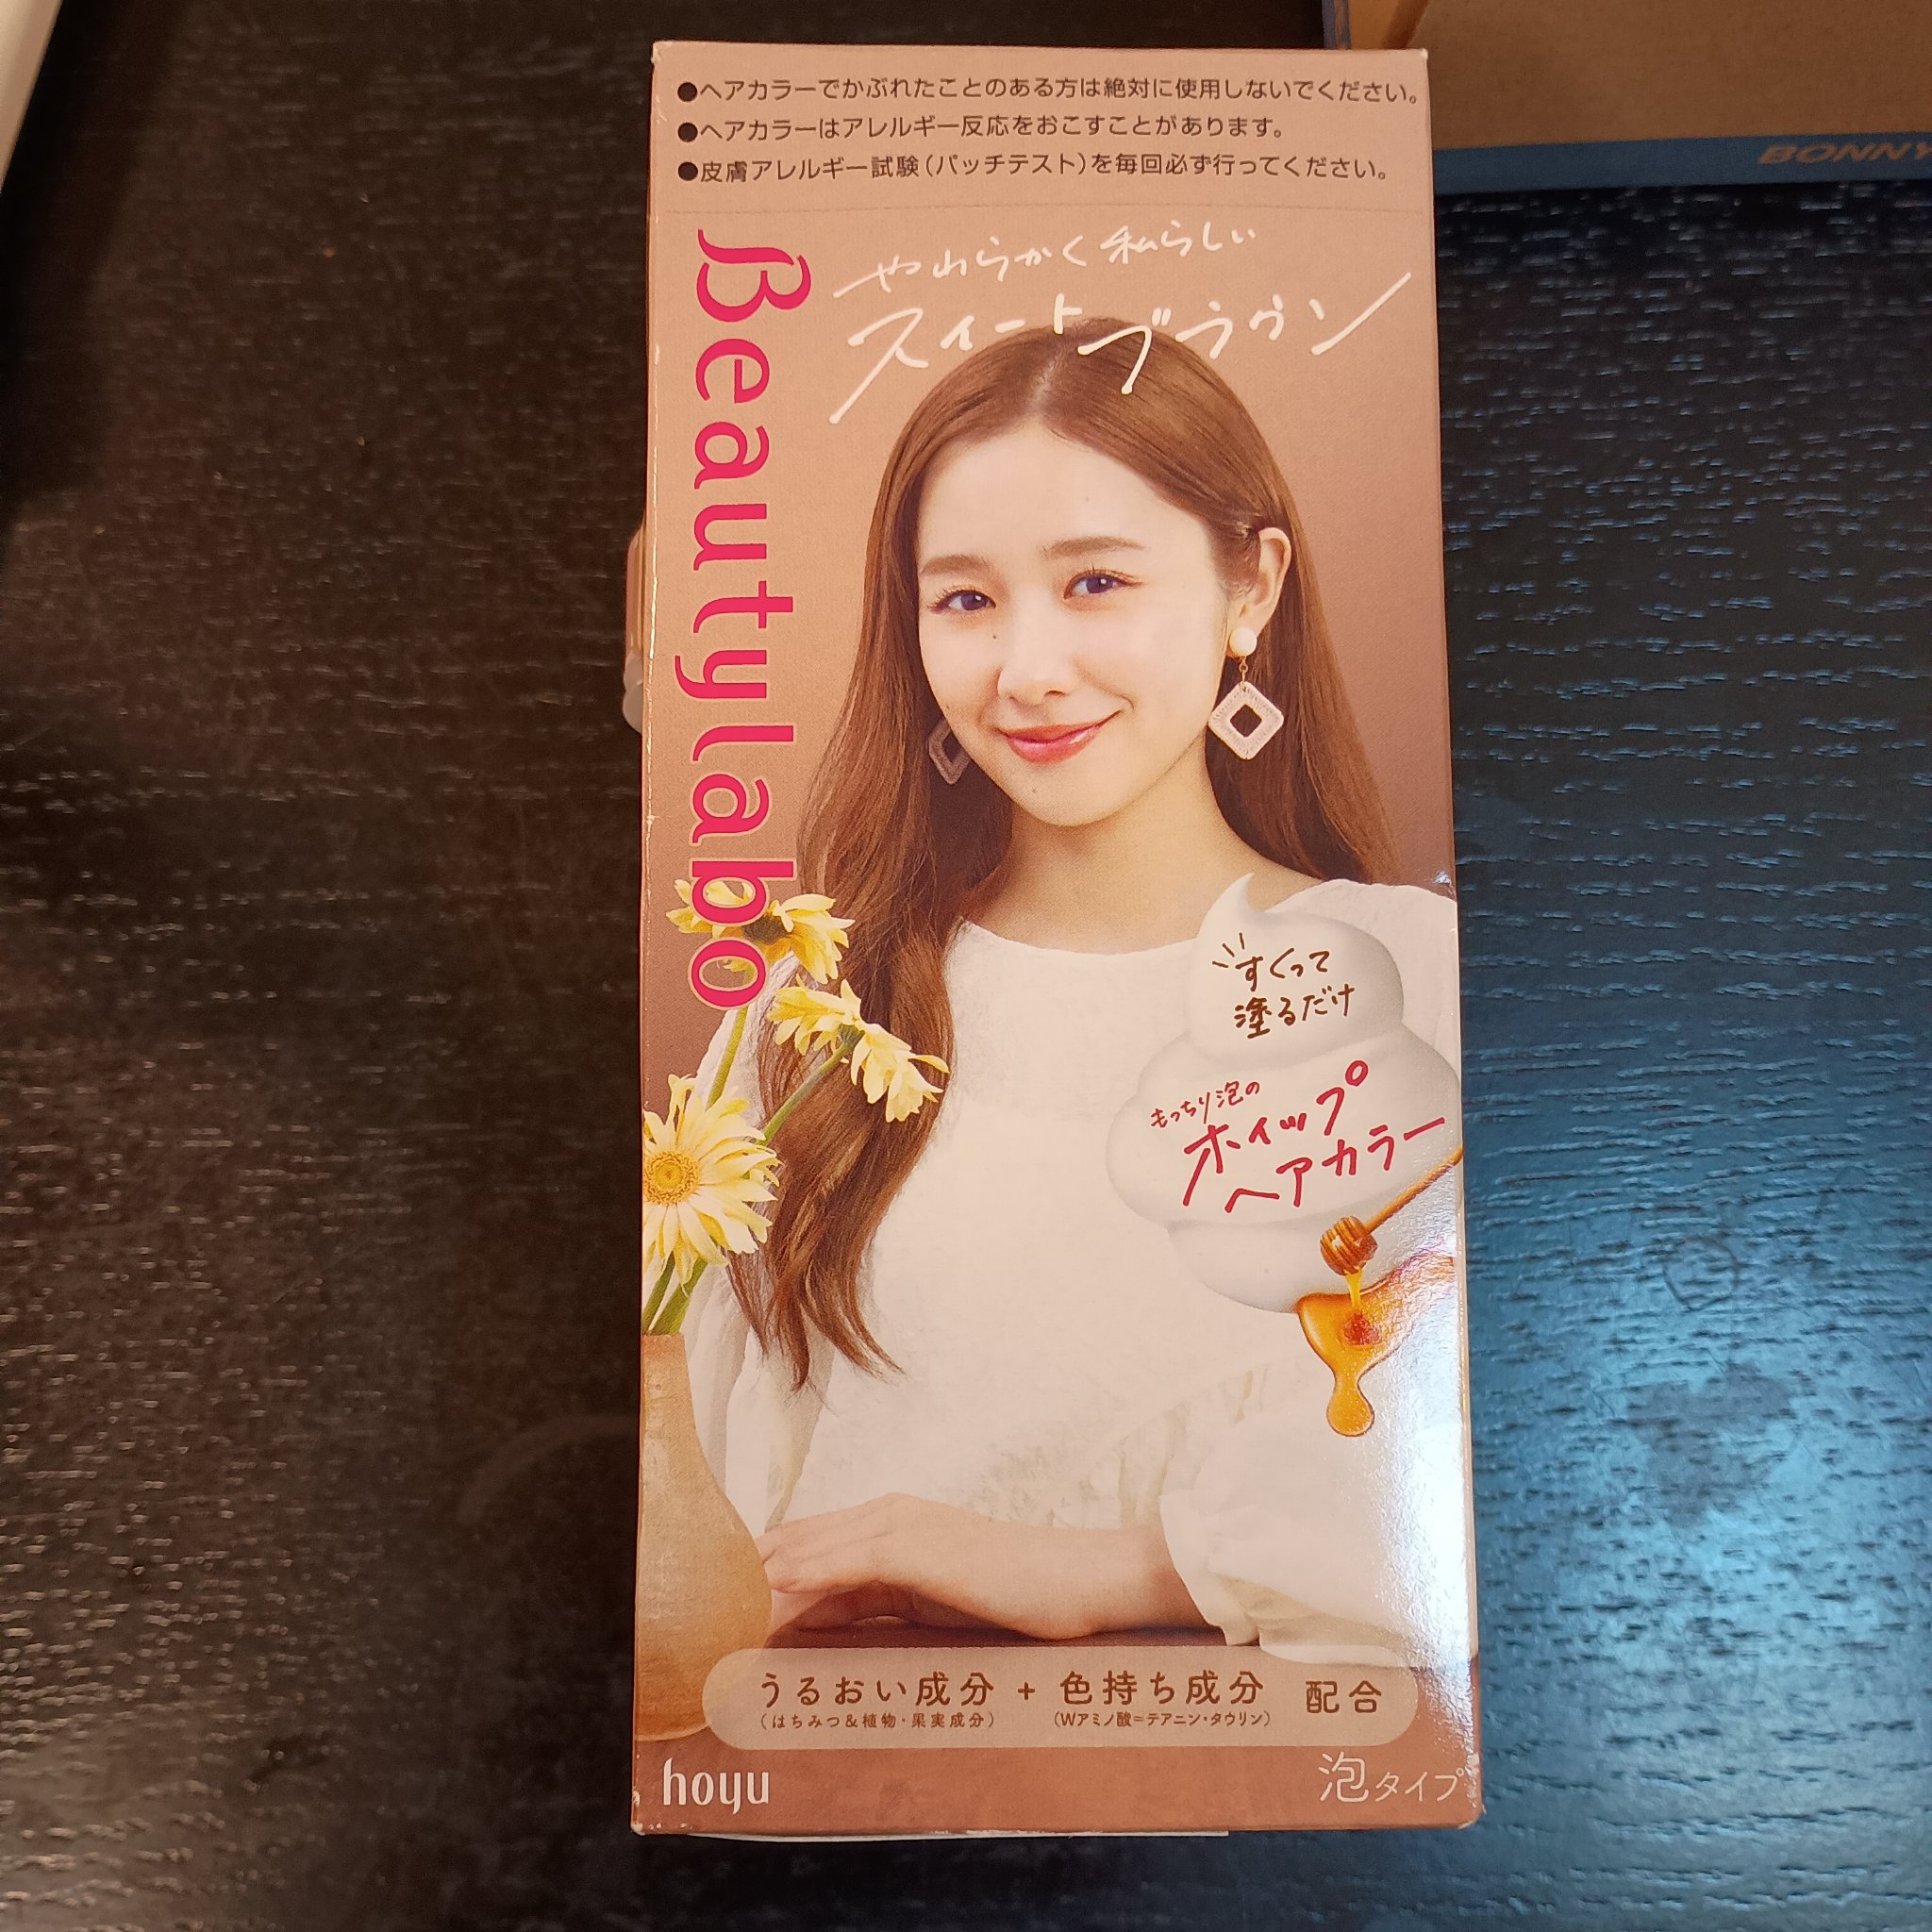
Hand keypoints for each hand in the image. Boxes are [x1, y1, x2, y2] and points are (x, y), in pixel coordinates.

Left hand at [755, 1492, 1210, 1642]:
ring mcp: (901, 1526)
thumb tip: (810, 1622)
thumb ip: (871, 1605)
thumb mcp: (929, 1604)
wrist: (1083, 1579)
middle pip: (791, 1544)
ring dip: (758, 1582)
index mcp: (888, 1526)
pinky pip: (844, 1561)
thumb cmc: (1015, 1596)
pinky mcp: (918, 1546)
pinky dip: (802, 1576)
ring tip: (714, 1616)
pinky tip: (768, 1594)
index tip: (713, 1613)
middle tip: (697, 1621)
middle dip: (741, 1580)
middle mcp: (886, 1515)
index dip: (754, 1579)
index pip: (800, 1549)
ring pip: (808, 1550)